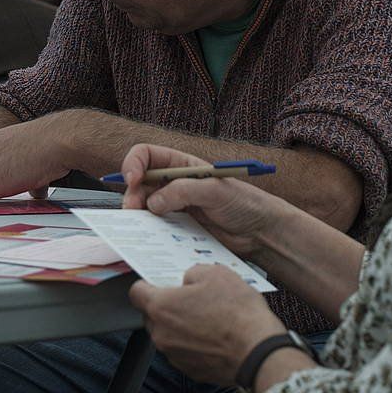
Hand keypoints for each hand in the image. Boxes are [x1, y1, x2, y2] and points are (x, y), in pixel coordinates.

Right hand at [121, 144, 281, 258]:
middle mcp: (174, 184)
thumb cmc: (244, 203)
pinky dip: (147, 230)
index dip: (134, 164)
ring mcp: (175, 206)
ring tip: (138, 223)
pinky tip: (149, 236)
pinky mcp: (178, 227)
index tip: (132, 180)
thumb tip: (154, 203)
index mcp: (183, 166)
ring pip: (143, 205)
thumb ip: (184, 191)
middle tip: (132, 210)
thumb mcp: (216, 190)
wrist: (260, 232)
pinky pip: (155, 227)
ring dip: (136, 213)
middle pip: (139, 182)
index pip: (147, 155)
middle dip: (131, 193)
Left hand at [129, 264, 285, 385]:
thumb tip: (189, 278)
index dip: (147, 283)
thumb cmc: (238, 313)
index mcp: (162, 307)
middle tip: (192, 296)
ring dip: (182, 324)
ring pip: (169, 333)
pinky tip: (215, 332)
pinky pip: (185, 350)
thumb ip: (193, 272)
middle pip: (153, 315)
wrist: (257, 350)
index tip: (157, 281)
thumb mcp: (216, 273)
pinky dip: (194, 341)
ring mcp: (175, 355)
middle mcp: (162, 334)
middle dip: (168, 304)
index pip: (137, 292)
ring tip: (210, 314)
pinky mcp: (190, 369)